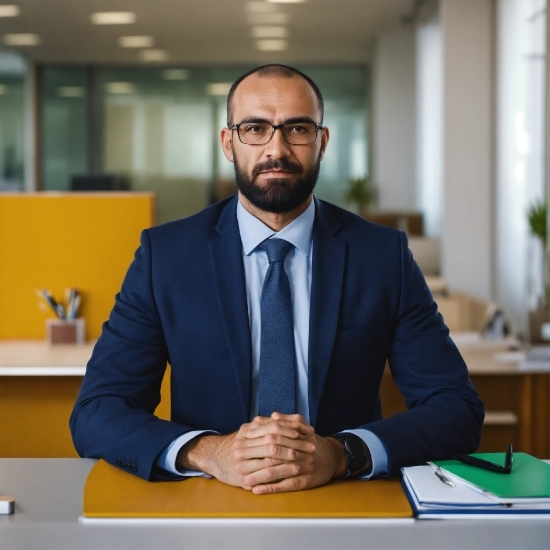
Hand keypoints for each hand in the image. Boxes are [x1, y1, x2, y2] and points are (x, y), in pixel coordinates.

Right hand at [176, 415, 317, 490]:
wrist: (214, 459)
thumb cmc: (238, 444)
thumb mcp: (249, 430)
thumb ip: (265, 424)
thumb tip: (285, 417)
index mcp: (247, 431)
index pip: (274, 427)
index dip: (292, 429)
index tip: (308, 432)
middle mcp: (243, 444)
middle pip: (274, 442)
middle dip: (295, 444)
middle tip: (312, 447)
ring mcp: (242, 461)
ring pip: (271, 459)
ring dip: (291, 460)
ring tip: (307, 460)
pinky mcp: (243, 477)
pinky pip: (265, 475)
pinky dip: (282, 473)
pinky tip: (294, 473)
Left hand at [243, 412, 347, 493]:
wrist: (332, 458)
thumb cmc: (312, 442)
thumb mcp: (303, 427)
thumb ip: (287, 420)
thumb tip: (273, 415)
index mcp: (298, 437)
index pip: (275, 434)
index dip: (259, 436)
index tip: (245, 438)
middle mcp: (300, 452)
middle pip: (274, 453)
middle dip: (255, 456)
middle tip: (239, 460)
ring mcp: (302, 468)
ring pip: (277, 472)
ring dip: (259, 476)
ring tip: (244, 478)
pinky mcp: (304, 482)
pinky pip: (284, 486)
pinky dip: (269, 488)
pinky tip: (257, 489)